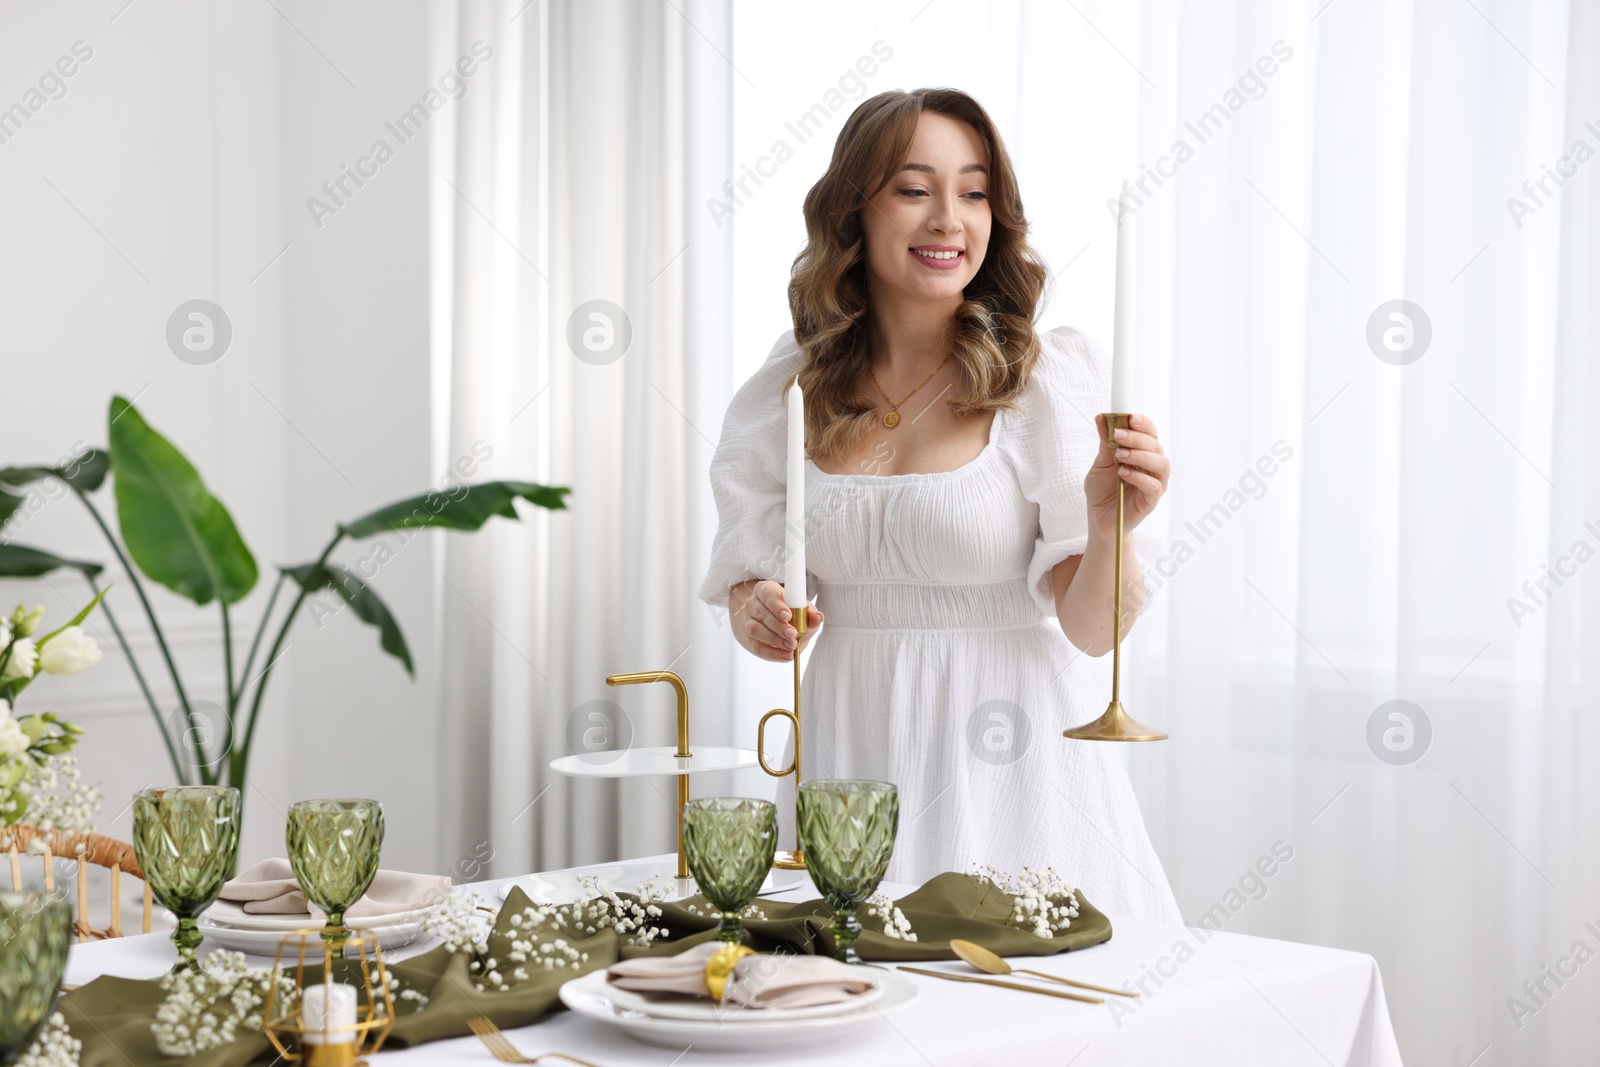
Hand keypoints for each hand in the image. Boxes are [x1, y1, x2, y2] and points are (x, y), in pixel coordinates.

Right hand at [737, 580, 823, 662]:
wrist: (781, 628)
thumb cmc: (793, 614)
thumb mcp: (803, 611)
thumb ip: (810, 614)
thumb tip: (818, 617)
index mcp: (766, 590)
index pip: (766, 594)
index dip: (776, 605)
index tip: (788, 615)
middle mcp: (753, 604)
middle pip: (761, 613)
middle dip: (778, 625)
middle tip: (793, 634)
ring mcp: (748, 622)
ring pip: (755, 629)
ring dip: (774, 639)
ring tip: (791, 645)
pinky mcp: (750, 640)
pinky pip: (757, 648)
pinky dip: (773, 654)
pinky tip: (787, 655)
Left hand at [1084, 413, 1168, 539]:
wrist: (1098, 517)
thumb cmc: (1102, 489)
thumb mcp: (1100, 462)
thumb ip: (1105, 442)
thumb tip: (1101, 417)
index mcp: (1142, 452)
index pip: (1150, 432)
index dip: (1144, 423)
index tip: (1131, 417)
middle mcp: (1152, 466)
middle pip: (1156, 445)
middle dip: (1138, 437)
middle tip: (1118, 436)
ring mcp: (1155, 483)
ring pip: (1161, 464)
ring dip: (1141, 455)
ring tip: (1120, 455)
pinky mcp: (1151, 501)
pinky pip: (1154, 486)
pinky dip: (1139, 477)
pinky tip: (1123, 473)